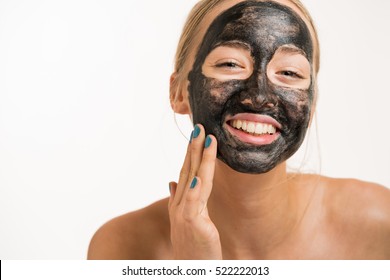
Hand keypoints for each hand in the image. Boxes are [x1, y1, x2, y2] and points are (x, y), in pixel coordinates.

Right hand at [168, 124, 221, 258]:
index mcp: (180, 202)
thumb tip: (172, 182)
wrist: (189, 269)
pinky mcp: (193, 224)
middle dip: (194, 148)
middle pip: (188, 170)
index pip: (186, 172)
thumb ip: (180, 199)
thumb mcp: (185, 220)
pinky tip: (199, 176)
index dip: (191, 153)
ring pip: (194, 179)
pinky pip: (194, 203)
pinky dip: (195, 189)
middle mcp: (180, 205)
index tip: (197, 136)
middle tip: (200, 127)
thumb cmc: (191, 246)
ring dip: (199, 158)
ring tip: (206, 139)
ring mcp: (185, 213)